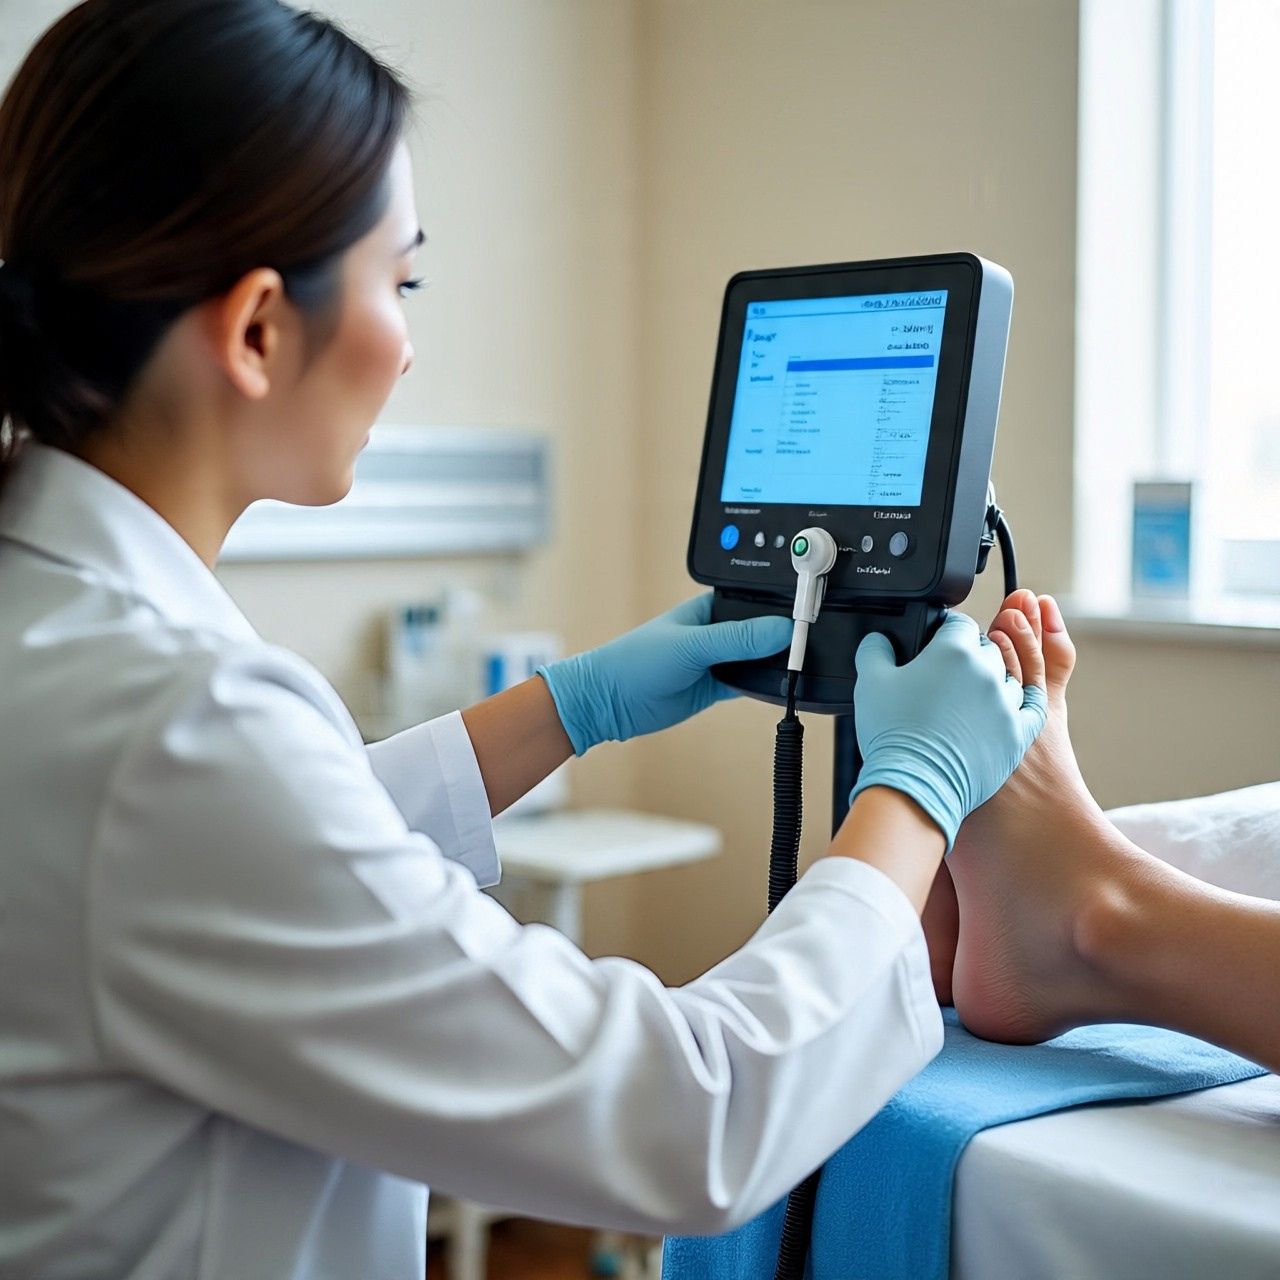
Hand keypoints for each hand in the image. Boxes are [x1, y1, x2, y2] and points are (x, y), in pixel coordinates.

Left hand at [536, 594, 791, 754]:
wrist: (607, 703)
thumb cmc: (636, 660)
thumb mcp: (691, 645)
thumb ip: (737, 638)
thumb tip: (783, 630)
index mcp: (709, 608)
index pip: (754, 600)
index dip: (780, 605)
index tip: (810, 613)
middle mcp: (716, 631)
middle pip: (761, 630)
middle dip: (784, 637)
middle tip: (815, 643)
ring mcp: (716, 660)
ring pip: (757, 659)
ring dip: (775, 663)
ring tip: (806, 666)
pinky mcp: (714, 687)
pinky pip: (748, 684)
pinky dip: (765, 687)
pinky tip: (784, 688)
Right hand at [849, 612, 1047, 852]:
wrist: (914, 786)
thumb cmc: (892, 734)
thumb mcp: (870, 682)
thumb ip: (875, 650)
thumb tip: (878, 639)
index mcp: (954, 651)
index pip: (959, 625)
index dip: (945, 634)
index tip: (937, 645)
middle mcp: (987, 671)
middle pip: (987, 649)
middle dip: (970, 658)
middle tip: (948, 676)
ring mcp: (1007, 702)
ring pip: (1009, 678)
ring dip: (993, 682)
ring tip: (970, 698)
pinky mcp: (1018, 733)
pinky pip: (1032, 707)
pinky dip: (1021, 703)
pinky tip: (1008, 706)